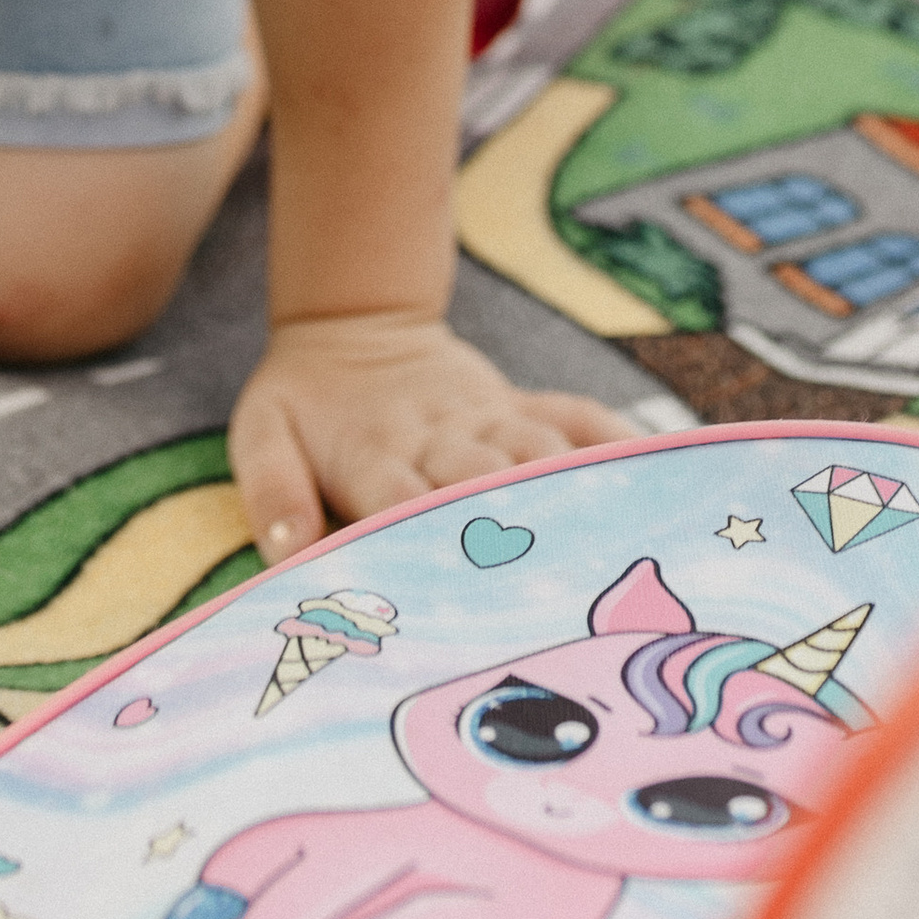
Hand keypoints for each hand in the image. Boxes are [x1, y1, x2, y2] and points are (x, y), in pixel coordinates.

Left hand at [230, 315, 634, 560]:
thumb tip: (291, 552)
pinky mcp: (515, 404)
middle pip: (483, 480)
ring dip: (573, 493)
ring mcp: (484, 416)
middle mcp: (437, 434)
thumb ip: (272, 491)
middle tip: (561, 586)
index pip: (402, 500)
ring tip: (621, 545)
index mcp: (373, 451)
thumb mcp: (261, 433)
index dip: (426, 539)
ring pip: (537, 451)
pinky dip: (613, 438)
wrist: (353, 324)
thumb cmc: (303, 399)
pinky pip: (573, 414)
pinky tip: (656, 469)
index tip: (456, 594)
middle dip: (516, 531)